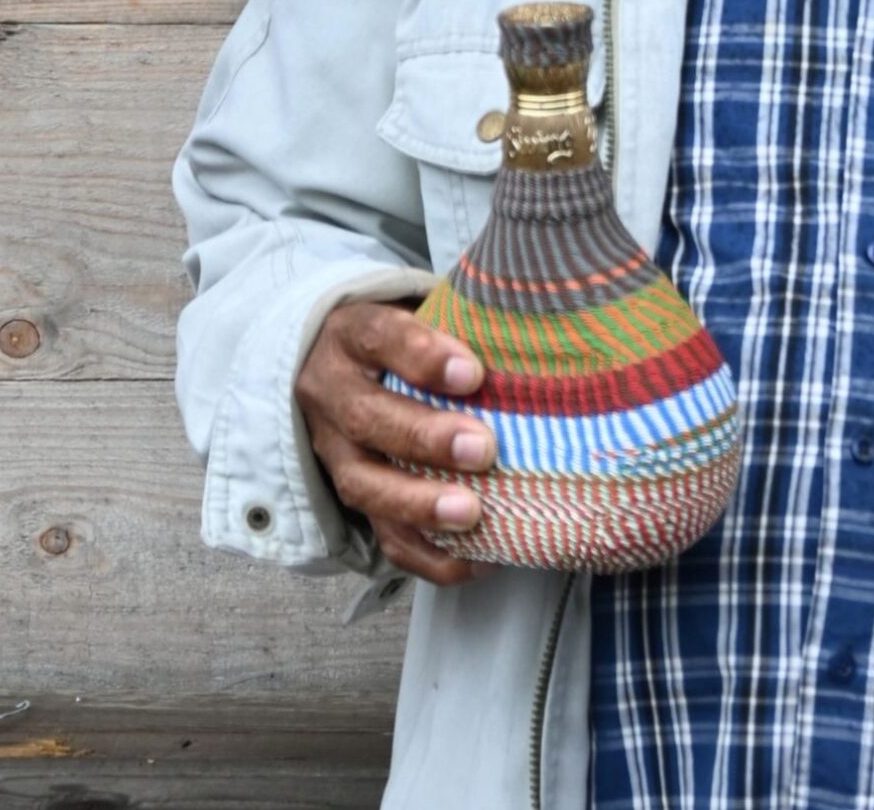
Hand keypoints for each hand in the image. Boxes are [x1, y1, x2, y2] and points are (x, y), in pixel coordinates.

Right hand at [294, 301, 495, 586]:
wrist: (331, 365)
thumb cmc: (402, 338)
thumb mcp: (417, 313)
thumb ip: (463, 320)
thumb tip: (542, 329)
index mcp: (352, 336)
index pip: (379, 338)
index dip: (422, 356)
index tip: (472, 373)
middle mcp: (333, 394)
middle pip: (368, 418)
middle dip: (426, 438)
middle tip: (482, 449)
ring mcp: (334, 451)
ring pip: (363, 484)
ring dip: (419, 504)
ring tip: (472, 514)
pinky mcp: (350, 497)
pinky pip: (379, 534)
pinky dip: (426, 555)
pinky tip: (473, 561)